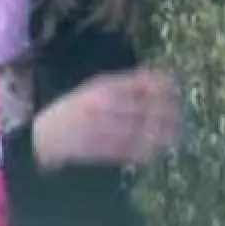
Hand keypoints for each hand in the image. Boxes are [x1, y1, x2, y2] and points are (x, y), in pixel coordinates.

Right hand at [32, 69, 179, 170]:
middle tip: (181, 115)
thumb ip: (126, 82)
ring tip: (174, 134)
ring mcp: (99, 128)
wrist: (43, 137)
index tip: (177, 90)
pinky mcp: (98, 149)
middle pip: (143, 108)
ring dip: (159, 134)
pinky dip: (144, 151)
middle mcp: (102, 106)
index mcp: (102, 88)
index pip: (140, 85)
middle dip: (166, 113)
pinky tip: (156, 150)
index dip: (163, 87)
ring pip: (138, 131)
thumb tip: (158, 74)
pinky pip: (127, 151)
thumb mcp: (95, 88)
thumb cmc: (74, 109)